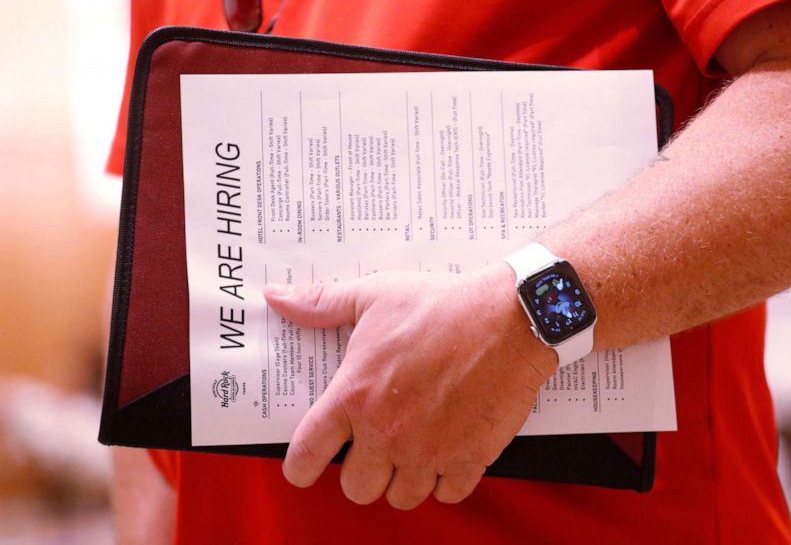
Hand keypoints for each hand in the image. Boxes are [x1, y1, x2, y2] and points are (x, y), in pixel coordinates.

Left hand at [264, 263, 556, 508]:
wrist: (509, 316)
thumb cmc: (443, 305)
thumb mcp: (375, 295)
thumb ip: (322, 302)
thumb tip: (279, 298)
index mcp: (355, 395)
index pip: (306, 455)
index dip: (299, 467)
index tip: (305, 465)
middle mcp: (387, 432)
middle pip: (356, 487)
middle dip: (361, 471)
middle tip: (375, 447)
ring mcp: (429, 451)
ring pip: (401, 496)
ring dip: (404, 478)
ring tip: (413, 449)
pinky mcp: (469, 457)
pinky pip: (448, 493)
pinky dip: (447, 480)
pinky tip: (448, 453)